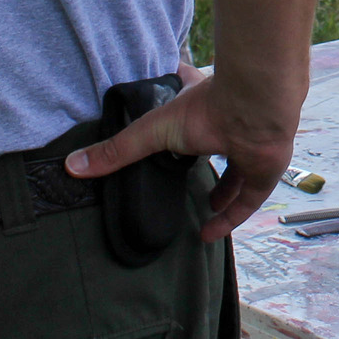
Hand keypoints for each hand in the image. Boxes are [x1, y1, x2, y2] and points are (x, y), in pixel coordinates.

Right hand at [67, 67, 298, 241]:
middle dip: (204, 158)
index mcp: (204, 105)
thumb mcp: (153, 130)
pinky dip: (229, 217)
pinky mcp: (265, 170)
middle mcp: (230, 124)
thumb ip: (118, 150)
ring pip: (238, 171)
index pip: (190, 106)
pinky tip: (209, 233)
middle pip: (218, 142)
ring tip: (204, 207)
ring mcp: (251, 147)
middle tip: (186, 176)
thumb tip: (73, 165)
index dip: (181, 121)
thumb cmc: (206, 109)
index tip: (170, 136)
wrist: (256, 109)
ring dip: (222, 191)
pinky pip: (248, 200)